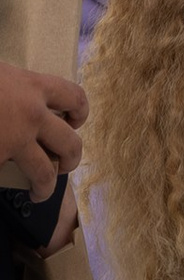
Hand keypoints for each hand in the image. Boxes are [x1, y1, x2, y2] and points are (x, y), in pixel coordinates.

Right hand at [0, 62, 85, 190]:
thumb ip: (11, 86)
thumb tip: (13, 95)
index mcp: (31, 86)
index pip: (74, 97)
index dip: (80, 112)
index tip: (75, 121)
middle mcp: (30, 115)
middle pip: (70, 143)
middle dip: (70, 159)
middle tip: (63, 165)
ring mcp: (13, 141)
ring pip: (44, 173)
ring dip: (45, 187)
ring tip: (39, 193)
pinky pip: (8, 178)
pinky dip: (7, 184)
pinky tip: (6, 185)